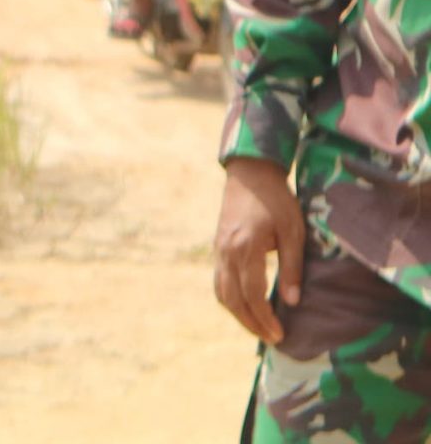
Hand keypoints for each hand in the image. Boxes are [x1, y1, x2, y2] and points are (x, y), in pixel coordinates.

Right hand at [213, 156, 304, 343]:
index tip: (281, 335)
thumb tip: (291, 302)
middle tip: (272, 338)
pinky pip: (219, 282)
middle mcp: (226, 253)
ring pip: (221, 293)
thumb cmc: (277, 200)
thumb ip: (292, 267)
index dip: (265, 318)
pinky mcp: (218, 248)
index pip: (251, 294)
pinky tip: (245, 305)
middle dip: (251, 323)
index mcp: (245, 248)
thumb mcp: (293, 231)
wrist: (250, 174)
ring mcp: (218, 251)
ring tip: (259, 327)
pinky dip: (230, 299)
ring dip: (238, 314)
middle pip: (232, 300)